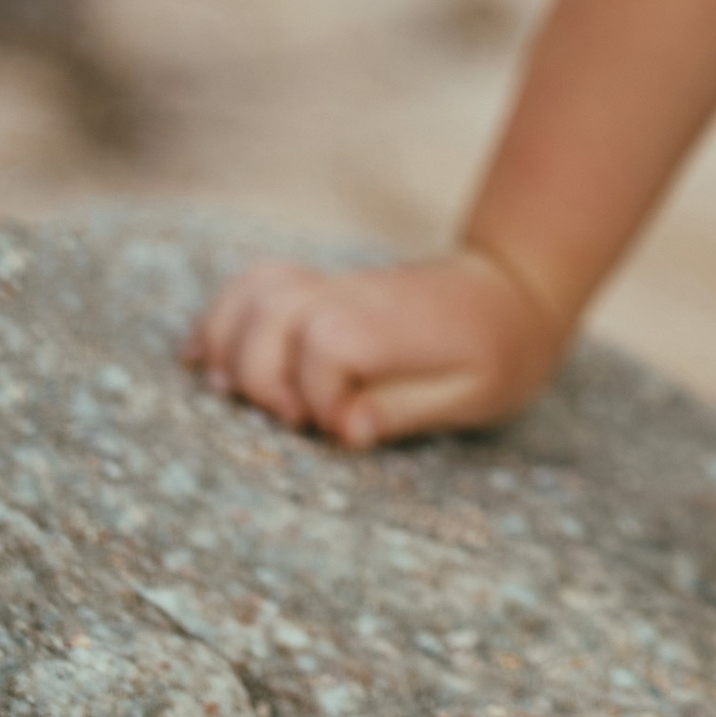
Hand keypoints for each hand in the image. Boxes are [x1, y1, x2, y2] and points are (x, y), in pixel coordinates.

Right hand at [178, 247, 567, 448]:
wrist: (515, 292)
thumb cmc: (500, 353)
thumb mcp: (473, 394)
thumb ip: (405, 410)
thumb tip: (346, 431)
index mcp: (390, 324)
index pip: (323, 347)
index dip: (320, 397)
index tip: (347, 428)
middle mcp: (352, 297)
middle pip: (271, 316)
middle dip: (259, 375)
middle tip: (288, 420)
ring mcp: (334, 287)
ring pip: (254, 293)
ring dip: (225, 340)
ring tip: (223, 390)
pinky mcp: (323, 291)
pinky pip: (259, 285)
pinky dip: (222, 314)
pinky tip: (200, 355)